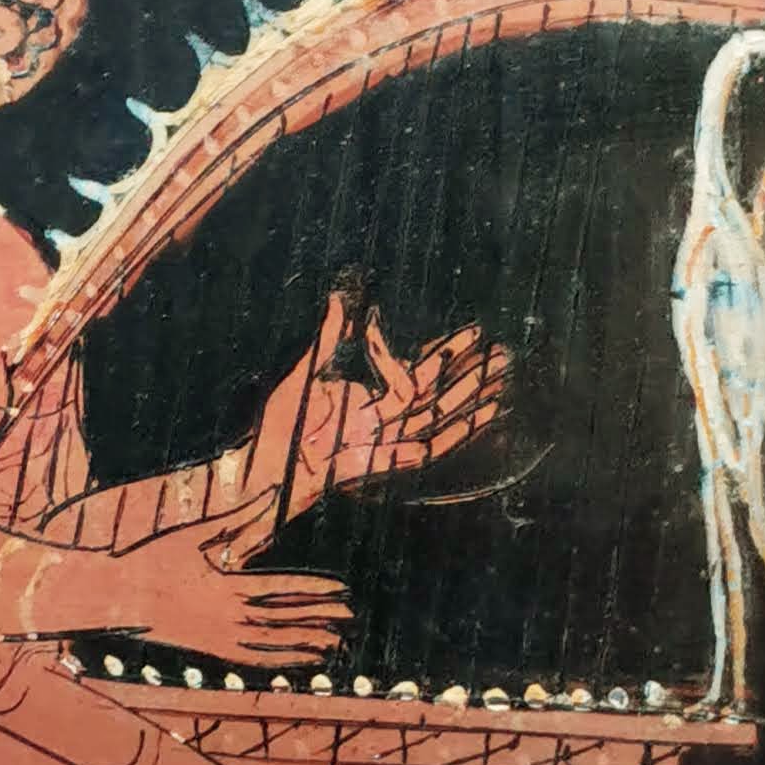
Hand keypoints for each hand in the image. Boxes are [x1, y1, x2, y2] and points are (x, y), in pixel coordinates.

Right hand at [112, 493, 351, 669]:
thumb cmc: (152, 560)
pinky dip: (278, 661)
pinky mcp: (210, 650)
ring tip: (333, 644)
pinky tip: (297, 661)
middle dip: (320, 617)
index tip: (341, 589)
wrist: (115, 597)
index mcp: (226, 585)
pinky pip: (252, 660)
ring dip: (305, 643)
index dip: (315, 590)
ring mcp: (219, 637)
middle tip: (350, 616)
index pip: (282, 589)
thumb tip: (271, 492)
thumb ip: (238, 518)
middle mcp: (228, 616)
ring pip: (273, 644)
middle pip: (284, 619)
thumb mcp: (194, 534)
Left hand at [252, 290, 511, 506]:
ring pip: (432, 419)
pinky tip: (474, 422)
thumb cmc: (277, 425)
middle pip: (433, 395)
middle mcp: (378, 420)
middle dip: (468, 376)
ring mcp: (379, 443)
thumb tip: (337, 298)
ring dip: (466, 403)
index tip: (472, 334)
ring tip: (499, 388)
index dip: (444, 354)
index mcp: (365, 398)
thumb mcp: (304, 374)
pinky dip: (443, 439)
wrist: (261, 467)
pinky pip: (415, 452)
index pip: (414, 371)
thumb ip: (328, 340)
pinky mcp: (373, 465)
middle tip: (503, 356)